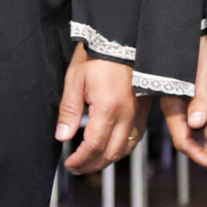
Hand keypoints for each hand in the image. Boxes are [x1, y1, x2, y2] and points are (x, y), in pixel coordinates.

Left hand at [56, 42, 142, 174]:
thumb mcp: (75, 79)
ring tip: (91, 162)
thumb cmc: (97, 55)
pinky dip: (123, 149)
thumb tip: (62, 136)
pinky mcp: (144, 109)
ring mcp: (138, 113)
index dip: (80, 160)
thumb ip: (69, 110)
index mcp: (108, 109)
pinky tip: (111, 147)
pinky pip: (136, 137)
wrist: (121, 38)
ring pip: (126, 149)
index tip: (69, 164)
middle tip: (76, 168)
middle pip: (111, 153)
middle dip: (92, 165)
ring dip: (108, 160)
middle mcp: (127, 115)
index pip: (94, 146)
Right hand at [161, 36, 206, 172]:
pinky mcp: (194, 92)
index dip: (199, 156)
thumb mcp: (202, 68)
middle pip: (188, 138)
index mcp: (173, 100)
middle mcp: (176, 103)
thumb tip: (197, 123)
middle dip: (205, 154)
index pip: (182, 139)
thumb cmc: (199, 42)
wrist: (194, 22)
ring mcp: (185, 99)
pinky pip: (200, 118)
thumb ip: (200, 96)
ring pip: (195, 130)